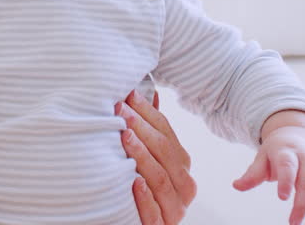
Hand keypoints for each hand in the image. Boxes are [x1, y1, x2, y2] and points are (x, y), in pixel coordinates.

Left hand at [117, 90, 195, 224]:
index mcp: (181, 167)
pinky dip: (144, 197)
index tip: (128, 96)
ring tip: (125, 136)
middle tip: (121, 110)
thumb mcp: (146, 158)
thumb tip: (150, 93)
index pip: (167, 135)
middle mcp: (183, 188)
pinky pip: (154, 213)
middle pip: (165, 153)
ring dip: (141, 156)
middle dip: (142, 128)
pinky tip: (134, 181)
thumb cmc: (139, 186)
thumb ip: (150, 131)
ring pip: (161, 179)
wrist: (133, 224)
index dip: (149, 114)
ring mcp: (174, 210)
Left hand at [233, 110, 304, 224]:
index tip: (282, 197)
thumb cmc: (278, 151)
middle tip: (293, 222)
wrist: (300, 136)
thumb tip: (236, 186)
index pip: (288, 166)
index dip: (287, 181)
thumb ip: (252, 173)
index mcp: (289, 152)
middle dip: (302, 204)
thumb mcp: (263, 157)